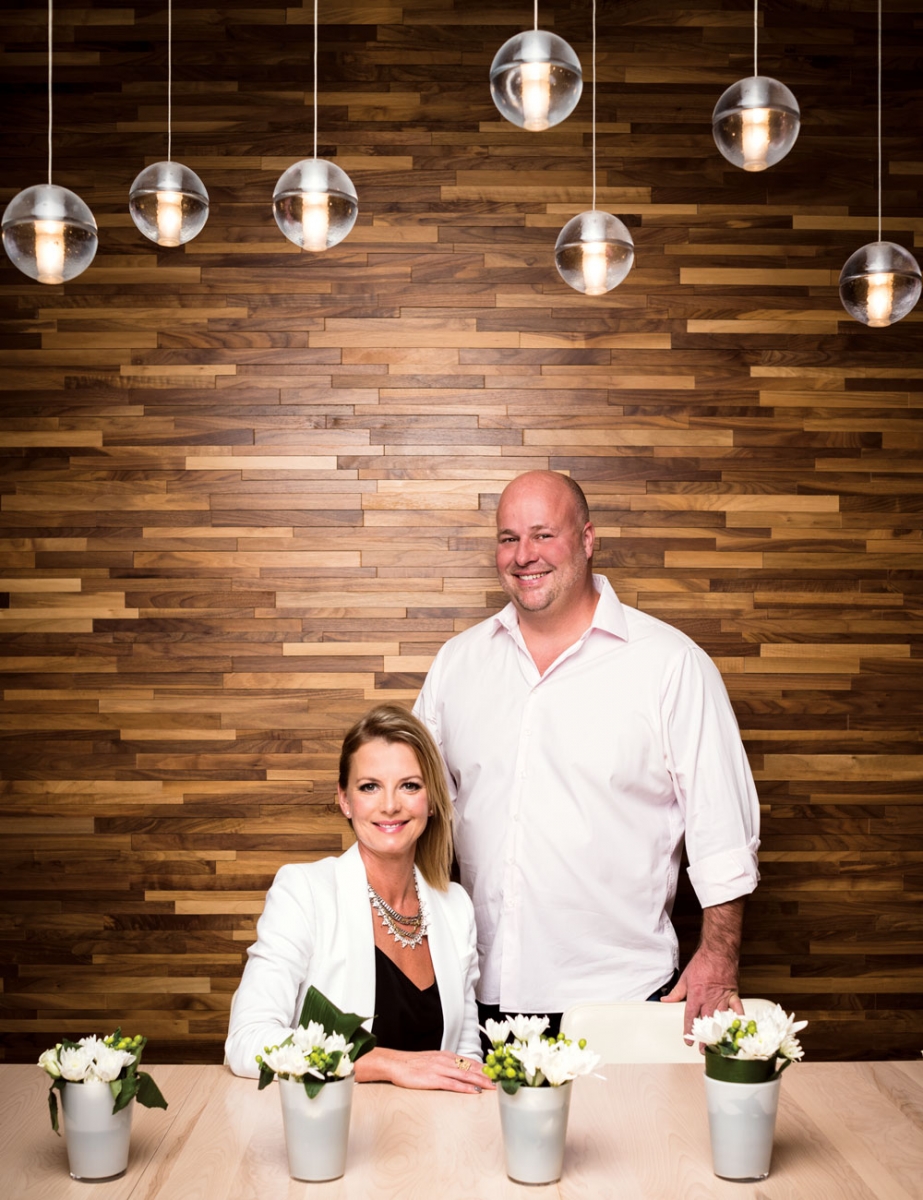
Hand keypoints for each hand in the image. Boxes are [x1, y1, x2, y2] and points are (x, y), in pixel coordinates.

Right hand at [355, 1048, 491, 1092]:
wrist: (396, 1064)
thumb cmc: (413, 1064)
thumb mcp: (433, 1060)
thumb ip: (447, 1065)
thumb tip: (460, 1071)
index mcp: (446, 1055)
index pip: (470, 1061)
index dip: (484, 1068)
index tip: (496, 1073)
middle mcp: (446, 1060)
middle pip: (471, 1067)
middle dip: (487, 1074)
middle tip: (500, 1080)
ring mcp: (440, 1069)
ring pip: (465, 1075)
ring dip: (480, 1081)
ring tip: (492, 1087)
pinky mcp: (433, 1079)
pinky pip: (452, 1084)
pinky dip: (465, 1088)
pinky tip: (474, 1091)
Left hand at [661, 947, 742, 1043]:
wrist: (718, 951)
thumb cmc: (702, 963)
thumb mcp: (685, 977)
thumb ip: (676, 992)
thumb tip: (665, 1001)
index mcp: (696, 994)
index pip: (690, 1016)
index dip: (688, 1030)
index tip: (688, 1041)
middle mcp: (709, 998)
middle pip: (706, 1022)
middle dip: (704, 1037)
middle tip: (704, 1050)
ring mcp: (723, 997)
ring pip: (720, 1019)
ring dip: (719, 1033)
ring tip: (718, 1045)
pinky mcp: (733, 994)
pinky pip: (737, 1009)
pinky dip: (738, 1019)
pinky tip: (738, 1029)